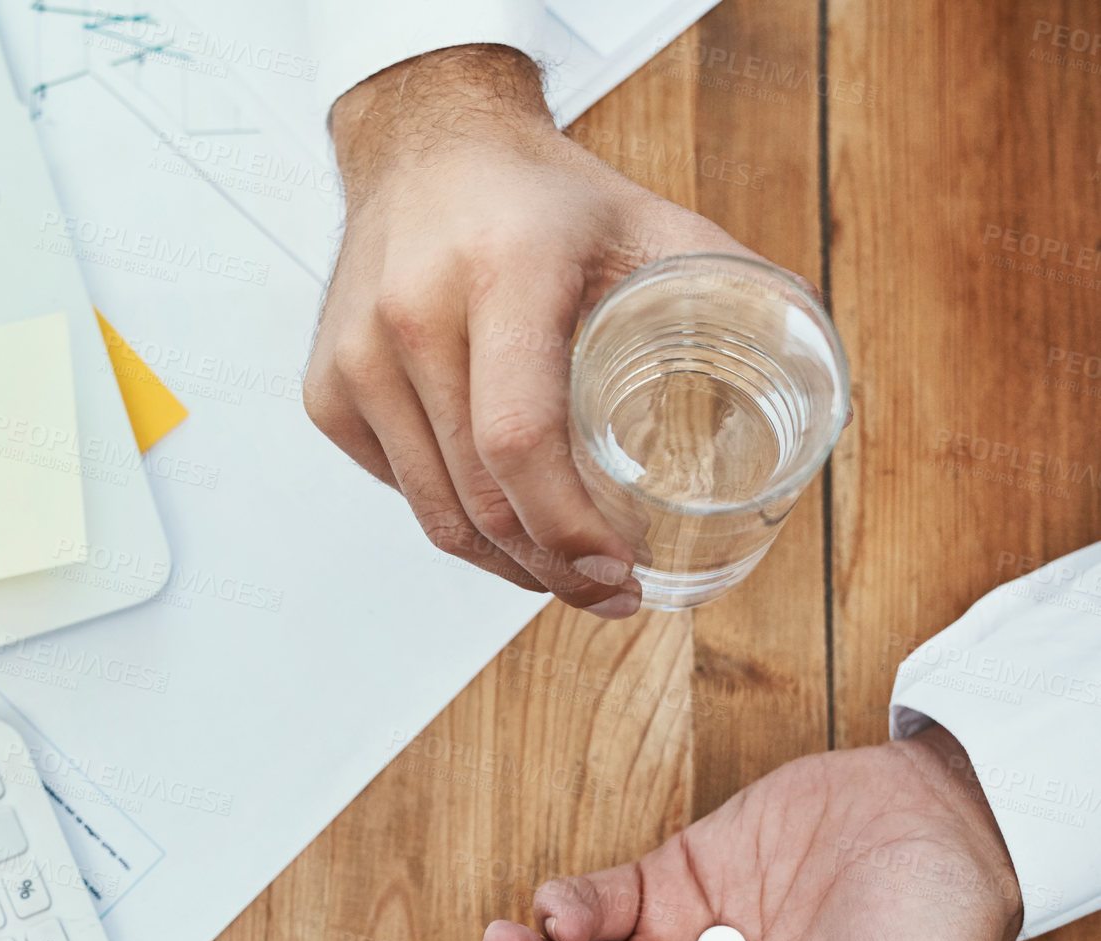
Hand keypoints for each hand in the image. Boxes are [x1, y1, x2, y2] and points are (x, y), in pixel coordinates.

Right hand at [303, 44, 769, 616]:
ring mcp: (357, 358)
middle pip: (480, 499)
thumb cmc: (534, 198)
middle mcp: (414, 315)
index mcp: (502, 272)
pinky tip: (498, 515)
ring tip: (558, 574)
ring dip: (504, 567)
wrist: (424, 147)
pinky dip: (454, 521)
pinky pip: (400, 491)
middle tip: (604, 593)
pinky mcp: (328, 389)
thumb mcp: (645, 223)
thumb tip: (809, 373)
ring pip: (435, 514)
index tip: (617, 571)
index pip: (520, 441)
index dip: (568, 531)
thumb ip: (728, 292)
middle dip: (551, 572)